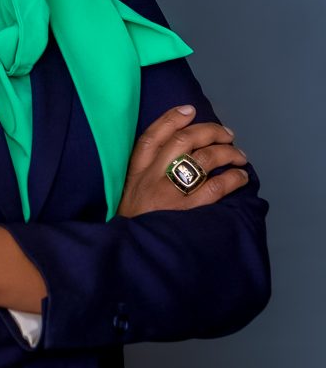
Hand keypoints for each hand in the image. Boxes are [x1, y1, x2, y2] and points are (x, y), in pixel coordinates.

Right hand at [116, 104, 249, 217]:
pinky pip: (214, 187)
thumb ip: (144, 175)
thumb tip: (177, 156)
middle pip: (183, 140)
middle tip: (227, 134)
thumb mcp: (127, 194)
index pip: (152, 135)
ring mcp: (168, 193)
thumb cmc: (132, 225)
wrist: (127, 258)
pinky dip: (232, 178)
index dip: (172, 118)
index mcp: (135, 171)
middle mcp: (151, 177)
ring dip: (227, 152)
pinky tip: (240, 177)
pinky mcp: (185, 212)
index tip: (190, 109)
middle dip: (209, 131)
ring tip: (239, 155)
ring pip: (203, 159)